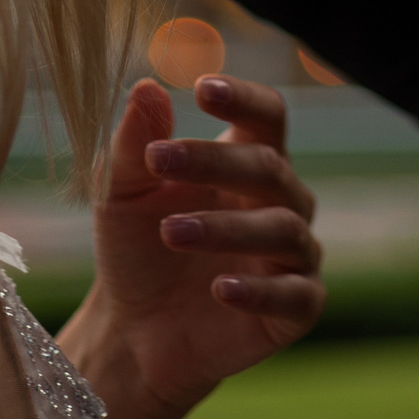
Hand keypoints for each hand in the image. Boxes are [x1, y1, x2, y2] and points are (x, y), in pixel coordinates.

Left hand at [54, 75, 322, 418]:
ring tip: (169, 232)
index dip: (243, 98)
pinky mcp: (297, 310)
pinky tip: (219, 288)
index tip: (202, 88)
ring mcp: (294, 256)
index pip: (267, 115)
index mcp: (247, 162)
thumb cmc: (136, 249)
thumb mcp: (121, 195)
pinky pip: (295, 295)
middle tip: (158, 161)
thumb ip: (133, 145)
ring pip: (283, 229)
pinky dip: (260, 291)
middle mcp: (282, 202)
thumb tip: (146, 87)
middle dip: (214, 162)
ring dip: (226, 227)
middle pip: (268, 168)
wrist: (133, 332)